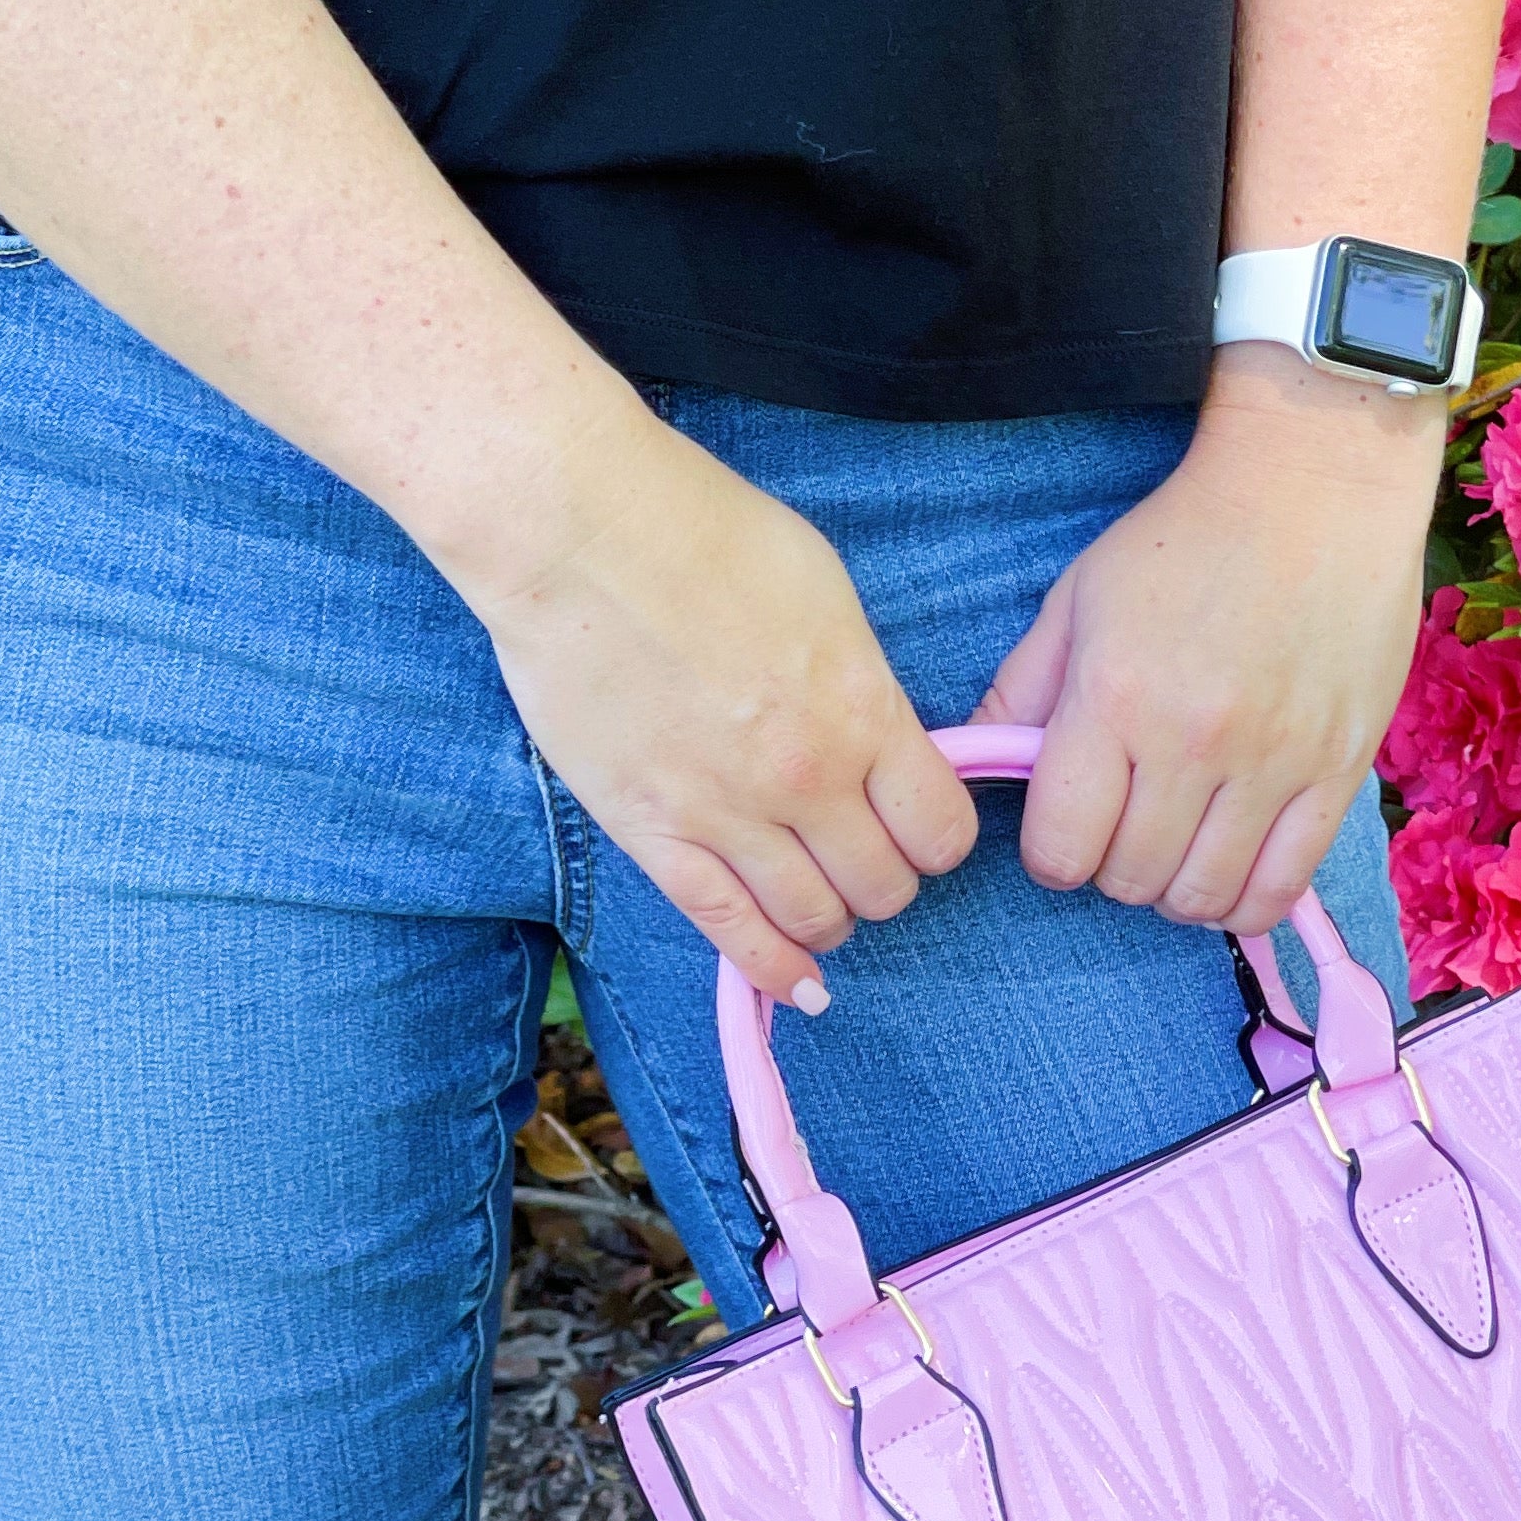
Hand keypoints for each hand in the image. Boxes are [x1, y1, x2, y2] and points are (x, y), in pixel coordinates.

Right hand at [455, 402, 976, 1007]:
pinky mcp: (654, 835)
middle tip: (861, 856)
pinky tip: (797, 986)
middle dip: (885, 879)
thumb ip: (861, 683)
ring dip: (831, 919)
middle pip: (885, 886)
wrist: (579, 534)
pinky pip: (729, 932)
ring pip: (816, 919)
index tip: (918, 825)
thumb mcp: (827, 595)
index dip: (936, 836)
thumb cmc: (704, 535)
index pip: (940, 829)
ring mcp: (728, 815)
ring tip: (819, 898)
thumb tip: (881, 735)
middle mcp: (807, 778)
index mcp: (861, 711)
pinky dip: (772, 970)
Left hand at [979, 350, 1434, 935]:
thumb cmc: (1184, 538)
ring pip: (1203, 899)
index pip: (1060, 848)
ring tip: (1178, 847)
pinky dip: (1248, 902)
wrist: (1314, 487)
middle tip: (1125, 826)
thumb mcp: (1077, 599)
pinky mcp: (1338, 770)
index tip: (1066, 826)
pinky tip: (1233, 865)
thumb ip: (1020, 691)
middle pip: (1130, 880)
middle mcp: (1192, 742)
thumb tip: (970, 766)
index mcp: (1115, 698)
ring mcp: (1273, 762)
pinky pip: (1285, 886)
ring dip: (1176, 890)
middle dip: (1112, 868)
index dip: (1052, 852)